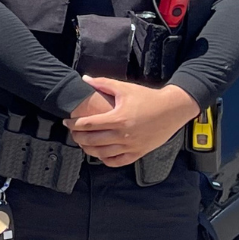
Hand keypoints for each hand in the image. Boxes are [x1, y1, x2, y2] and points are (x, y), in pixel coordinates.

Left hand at [63, 76, 200, 166]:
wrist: (172, 109)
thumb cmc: (148, 97)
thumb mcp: (125, 88)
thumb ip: (103, 84)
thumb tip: (85, 79)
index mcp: (118, 118)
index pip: (88, 124)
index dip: (73, 124)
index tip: (66, 121)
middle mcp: (123, 135)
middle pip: (92, 140)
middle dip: (77, 137)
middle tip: (72, 132)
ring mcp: (131, 146)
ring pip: (102, 153)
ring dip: (88, 149)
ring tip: (83, 142)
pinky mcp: (138, 153)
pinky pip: (117, 161)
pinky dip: (106, 159)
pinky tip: (100, 153)